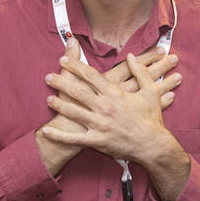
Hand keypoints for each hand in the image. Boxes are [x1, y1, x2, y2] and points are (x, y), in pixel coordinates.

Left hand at [43, 48, 179, 163]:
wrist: (153, 145)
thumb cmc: (151, 119)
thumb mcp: (150, 91)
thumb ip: (140, 72)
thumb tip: (132, 56)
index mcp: (115, 94)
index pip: (90, 76)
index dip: (75, 66)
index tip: (63, 59)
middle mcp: (104, 107)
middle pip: (77, 91)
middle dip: (61, 83)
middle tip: (48, 77)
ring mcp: (99, 125)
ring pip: (73, 112)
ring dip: (58, 105)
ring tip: (47, 99)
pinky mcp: (97, 141)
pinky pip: (74, 139)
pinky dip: (59, 136)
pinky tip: (46, 131)